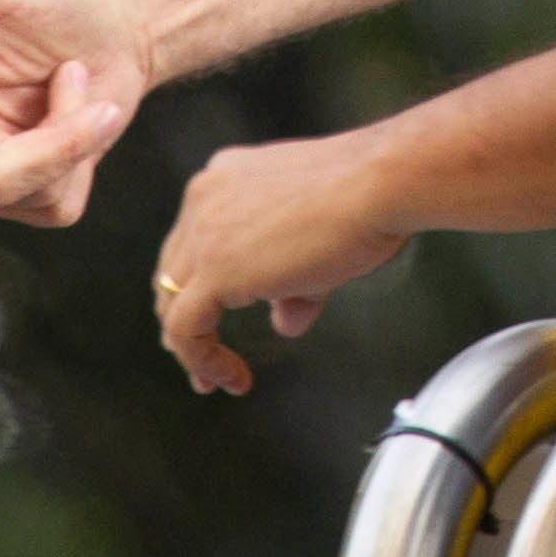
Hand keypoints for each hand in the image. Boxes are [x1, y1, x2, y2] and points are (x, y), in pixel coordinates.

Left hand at [150, 133, 409, 394]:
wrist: (382, 183)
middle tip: (206, 356)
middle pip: (174, 273)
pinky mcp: (215, 270)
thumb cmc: (368, 196)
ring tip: (215, 379)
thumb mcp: (319, 240)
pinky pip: (185, 331)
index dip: (201, 286)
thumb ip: (292, 283)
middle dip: (187, 318)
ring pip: (172, 304)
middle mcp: (205, 197)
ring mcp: (204, 231)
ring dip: (193, 347)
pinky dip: (202, 360)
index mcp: (226, 177)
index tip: (219, 320)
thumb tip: (286, 322)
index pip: (194, 239)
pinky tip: (230, 379)